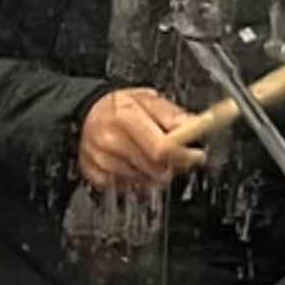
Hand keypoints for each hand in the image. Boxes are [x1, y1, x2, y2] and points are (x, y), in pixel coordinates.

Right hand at [76, 85, 199, 196]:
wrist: (87, 112)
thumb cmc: (119, 106)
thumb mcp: (147, 98)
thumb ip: (172, 114)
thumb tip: (196, 125)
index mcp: (125, 116)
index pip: (162, 148)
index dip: (184, 155)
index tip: (196, 155)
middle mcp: (110, 140)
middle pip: (155, 168)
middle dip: (173, 165)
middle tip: (176, 155)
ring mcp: (101, 160)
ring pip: (144, 180)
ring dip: (155, 173)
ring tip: (150, 156)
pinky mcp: (95, 174)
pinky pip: (128, 186)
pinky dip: (137, 178)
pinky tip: (134, 163)